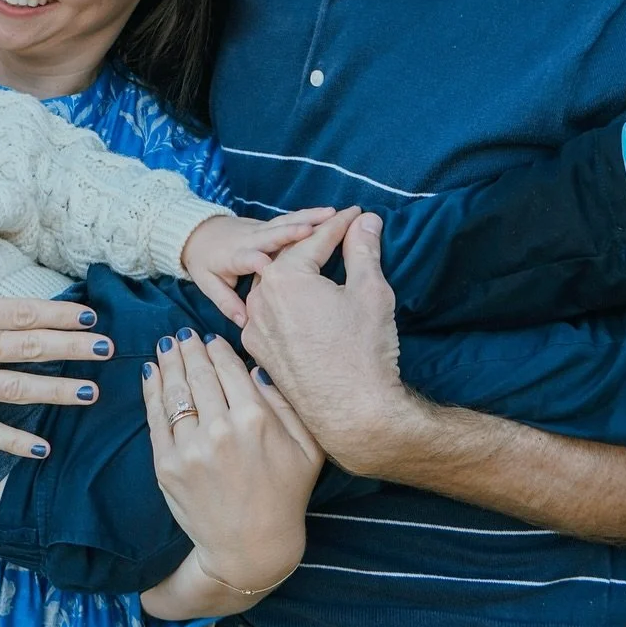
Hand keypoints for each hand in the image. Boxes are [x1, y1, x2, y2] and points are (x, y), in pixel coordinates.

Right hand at [0, 220, 118, 458]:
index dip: (58, 315)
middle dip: (72, 350)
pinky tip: (42, 449)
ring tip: (91, 393)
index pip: (19, 313)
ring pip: (14, 390)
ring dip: (56, 392)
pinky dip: (12, 442)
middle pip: (27, 349)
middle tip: (107, 350)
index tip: (90, 315)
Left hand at [142, 331, 322, 591]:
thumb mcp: (307, 449)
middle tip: (183, 334)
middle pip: (199, 374)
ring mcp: (190, 447)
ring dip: (168, 363)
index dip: (217, 349)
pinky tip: (151, 373)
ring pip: (175, 392)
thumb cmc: (285, 495)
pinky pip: (156, 418)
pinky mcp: (167, 465)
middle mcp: (221, 429)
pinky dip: (151, 391)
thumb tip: (257, 369)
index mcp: (256, 419)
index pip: (229, 369)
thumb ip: (288, 404)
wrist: (250, 548)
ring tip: (166, 346)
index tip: (210, 338)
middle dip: (189, 349)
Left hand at [181, 207, 337, 323]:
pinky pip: (290, 220)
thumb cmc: (205, 262)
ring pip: (286, 222)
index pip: (247, 259)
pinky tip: (329, 215)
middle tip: (316, 228)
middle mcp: (250, 240)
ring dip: (309, 217)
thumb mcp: (209, 284)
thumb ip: (227, 302)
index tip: (269, 264)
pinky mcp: (269, 224)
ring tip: (332, 214)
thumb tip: (244, 322)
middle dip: (293, 230)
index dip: (257, 260)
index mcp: (235, 257)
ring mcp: (260, 229)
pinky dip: (309, 216)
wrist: (198, 232)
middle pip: (273, 234)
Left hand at [241, 210, 415, 475]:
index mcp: (284, 278)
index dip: (341, 224)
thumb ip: (363, 250)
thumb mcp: (370, 291)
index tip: (359, 213)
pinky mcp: (259, 352)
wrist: (352, 413)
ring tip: (323, 262)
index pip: (316, 240)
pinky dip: (286, 301)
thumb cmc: (364, 352)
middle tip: (343, 231)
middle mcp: (259, 300)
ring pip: (274, 286)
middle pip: (289, 259)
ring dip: (297, 271)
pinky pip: (269, 314)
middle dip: (316, 243)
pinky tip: (304, 300)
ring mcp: (255, 328)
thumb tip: (366, 221)